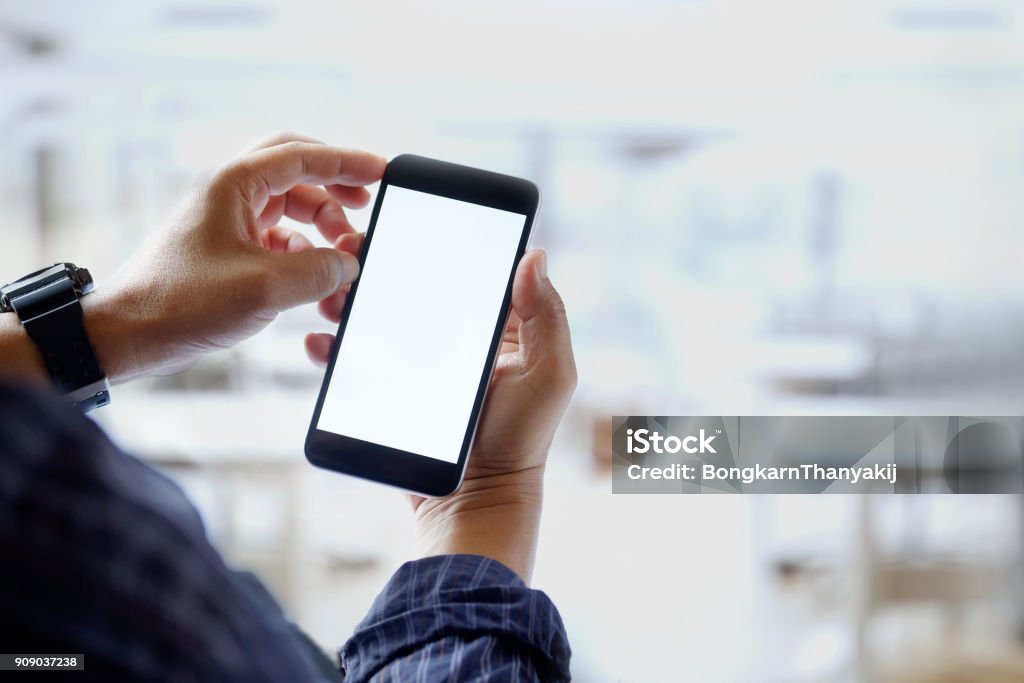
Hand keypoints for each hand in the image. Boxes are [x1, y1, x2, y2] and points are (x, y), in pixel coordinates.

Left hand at [81, 133, 385, 380]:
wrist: (129, 335)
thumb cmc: (182, 304)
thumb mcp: (265, 288)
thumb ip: (319, 271)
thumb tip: (349, 263)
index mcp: (233, 184)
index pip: (302, 156)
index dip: (347, 162)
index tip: (382, 172)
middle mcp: (228, 194)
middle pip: (295, 170)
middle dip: (334, 184)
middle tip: (365, 202)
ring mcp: (225, 220)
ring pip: (288, 205)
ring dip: (320, 224)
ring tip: (342, 254)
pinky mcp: (224, 248)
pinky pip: (276, 235)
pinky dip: (302, 249)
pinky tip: (312, 275)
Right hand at [307, 249, 576, 580]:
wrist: (476, 498)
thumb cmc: (522, 438)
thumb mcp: (548, 374)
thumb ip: (546, 316)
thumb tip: (536, 254)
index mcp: (497, 326)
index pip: (464, 269)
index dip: (436, 242)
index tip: (405, 221)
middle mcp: (456, 338)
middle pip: (412, 288)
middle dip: (379, 267)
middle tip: (353, 253)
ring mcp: (419, 364)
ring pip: (379, 317)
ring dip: (351, 300)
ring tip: (333, 297)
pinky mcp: (391, 388)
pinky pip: (358, 360)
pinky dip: (335, 346)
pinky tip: (322, 339)